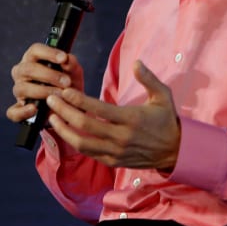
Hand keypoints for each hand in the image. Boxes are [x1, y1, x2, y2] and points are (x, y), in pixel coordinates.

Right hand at [6, 43, 84, 122]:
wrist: (68, 107)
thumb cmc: (68, 84)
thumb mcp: (74, 74)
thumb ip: (72, 65)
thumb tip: (67, 60)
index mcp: (33, 59)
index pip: (35, 50)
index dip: (49, 53)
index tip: (63, 58)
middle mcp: (22, 72)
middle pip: (29, 69)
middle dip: (50, 75)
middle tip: (67, 82)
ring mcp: (18, 90)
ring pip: (22, 88)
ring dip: (43, 91)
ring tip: (60, 95)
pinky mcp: (17, 109)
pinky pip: (13, 111)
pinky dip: (23, 111)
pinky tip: (35, 109)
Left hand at [45, 60, 180, 170]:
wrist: (175, 151)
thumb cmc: (166, 120)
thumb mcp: (163, 96)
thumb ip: (149, 78)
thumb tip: (137, 63)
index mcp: (131, 119)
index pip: (98, 109)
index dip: (78, 99)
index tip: (65, 90)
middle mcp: (121, 137)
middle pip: (84, 125)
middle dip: (64, 111)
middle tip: (51, 99)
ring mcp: (116, 152)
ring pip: (82, 143)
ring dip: (63, 129)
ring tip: (52, 117)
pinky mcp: (113, 162)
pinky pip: (89, 153)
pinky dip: (74, 142)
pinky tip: (65, 132)